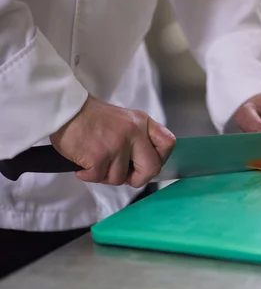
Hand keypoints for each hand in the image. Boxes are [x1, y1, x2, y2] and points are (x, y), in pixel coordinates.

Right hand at [49, 96, 175, 186]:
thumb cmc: (91, 118)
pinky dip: (88, 175)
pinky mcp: (100, 155)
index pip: (168, 143)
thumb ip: (138, 138)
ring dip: (105, 175)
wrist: (64, 109)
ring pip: (120, 177)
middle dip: (138, 178)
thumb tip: (143, 165)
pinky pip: (98, 177)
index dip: (160, 158)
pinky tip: (83, 164)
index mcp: (143, 123)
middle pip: (152, 168)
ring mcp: (118, 144)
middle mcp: (135, 132)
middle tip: (124, 176)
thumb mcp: (124, 120)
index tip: (145, 162)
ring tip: (95, 162)